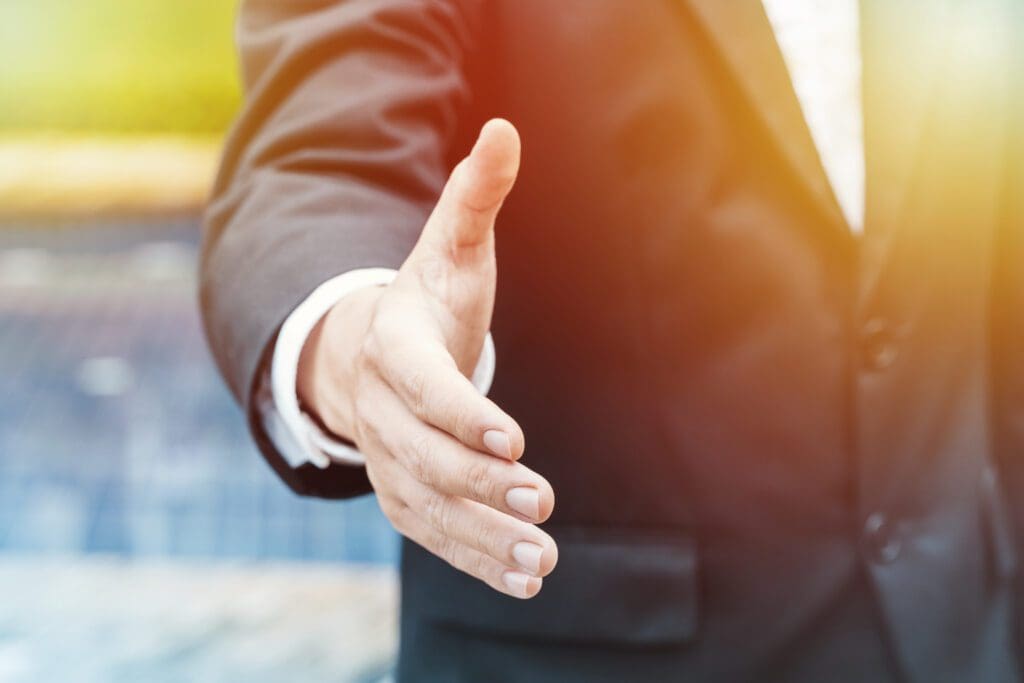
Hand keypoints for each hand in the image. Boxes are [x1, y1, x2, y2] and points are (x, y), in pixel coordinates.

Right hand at [298, 119, 556, 598]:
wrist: (375, 354)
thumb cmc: (427, 299)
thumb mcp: (450, 247)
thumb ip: (475, 197)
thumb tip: (504, 128)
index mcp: (392, 348)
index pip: (422, 386)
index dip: (462, 413)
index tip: (512, 440)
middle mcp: (380, 411)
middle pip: (425, 456)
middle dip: (481, 483)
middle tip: (542, 500)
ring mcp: (388, 459)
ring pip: (430, 506)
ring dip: (484, 536)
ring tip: (542, 560)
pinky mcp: (404, 494)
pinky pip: (435, 533)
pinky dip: (477, 559)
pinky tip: (527, 578)